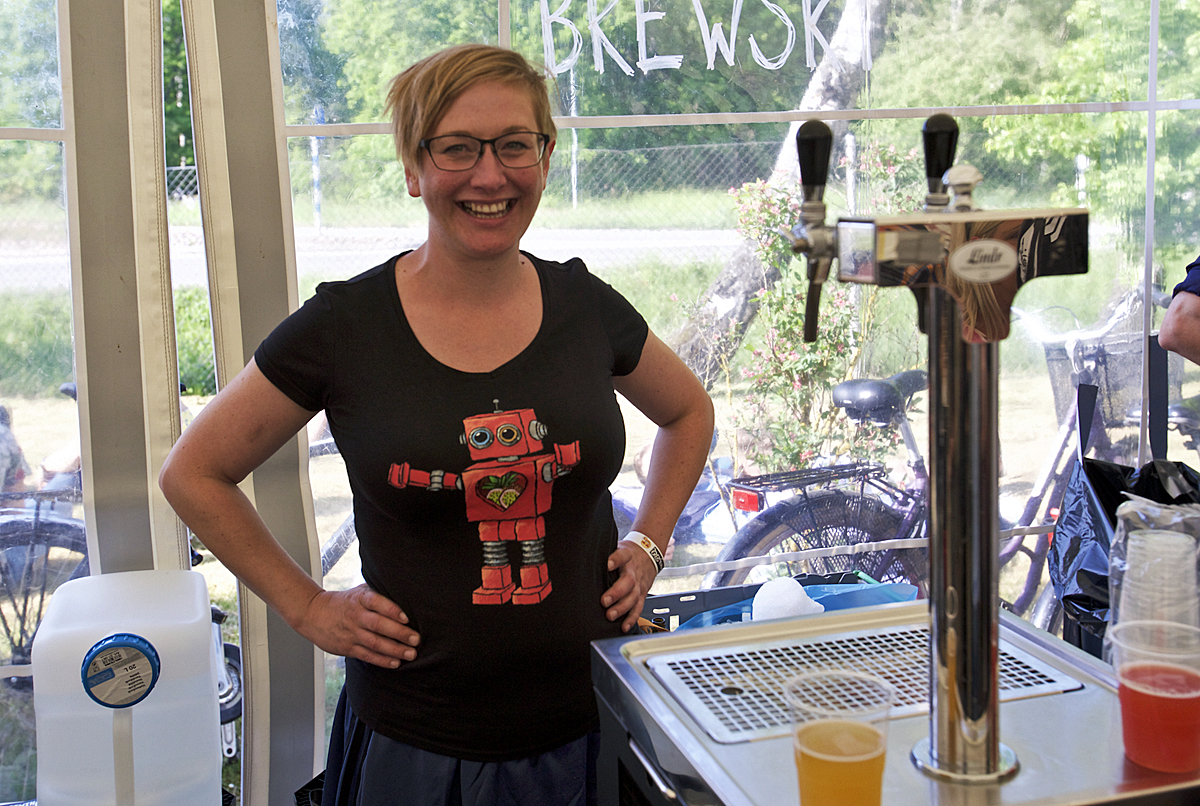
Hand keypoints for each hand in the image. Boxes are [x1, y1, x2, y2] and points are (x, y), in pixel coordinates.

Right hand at [293, 584, 419, 668]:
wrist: (313, 614)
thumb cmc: (343, 602)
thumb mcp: (358, 591)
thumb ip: (378, 592)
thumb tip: (404, 593)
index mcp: (359, 599)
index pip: (376, 602)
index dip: (391, 609)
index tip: (406, 618)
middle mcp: (356, 616)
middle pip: (378, 625)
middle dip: (399, 633)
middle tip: (416, 639)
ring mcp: (351, 633)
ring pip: (375, 643)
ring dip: (394, 650)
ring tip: (411, 654)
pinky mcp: (347, 648)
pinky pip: (367, 655)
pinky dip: (382, 660)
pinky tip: (395, 663)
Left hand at [602, 538, 659, 632]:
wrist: (649, 554)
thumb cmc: (628, 553)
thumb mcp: (618, 546)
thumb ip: (605, 552)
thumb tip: (583, 555)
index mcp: (627, 556)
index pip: (622, 556)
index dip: (616, 560)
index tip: (607, 565)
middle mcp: (633, 571)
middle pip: (628, 581)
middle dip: (616, 592)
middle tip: (604, 600)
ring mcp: (639, 584)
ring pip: (633, 597)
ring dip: (622, 608)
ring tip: (610, 615)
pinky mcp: (642, 594)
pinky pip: (638, 607)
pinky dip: (631, 618)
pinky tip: (624, 625)